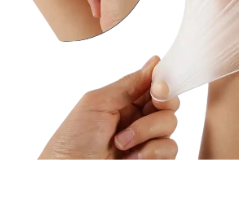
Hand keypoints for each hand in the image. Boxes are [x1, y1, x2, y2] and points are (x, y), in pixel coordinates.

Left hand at [39, 57, 178, 159]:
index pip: (153, 84)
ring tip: (121, 142)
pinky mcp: (153, 161)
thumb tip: (154, 63)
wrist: (69, 176)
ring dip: (146, 130)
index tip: (158, 84)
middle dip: (163, 100)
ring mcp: (147, 141)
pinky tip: (131, 158)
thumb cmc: (73, 140)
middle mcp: (139, 119)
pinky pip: (169, 148)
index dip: (161, 80)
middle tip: (152, 102)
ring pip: (170, 123)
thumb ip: (129, 83)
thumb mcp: (97, 102)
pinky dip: (150, 152)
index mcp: (125, 101)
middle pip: (169, 101)